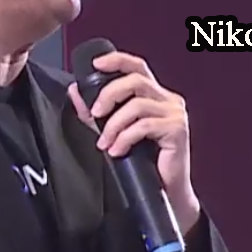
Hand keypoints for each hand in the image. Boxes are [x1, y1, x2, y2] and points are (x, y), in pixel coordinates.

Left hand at [68, 50, 200, 231]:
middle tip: (95, 113)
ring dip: (114, 125)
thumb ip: (95, 112)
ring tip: (105, 143)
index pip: (137, 67)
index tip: (96, 64)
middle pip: (135, 81)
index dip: (117, 60)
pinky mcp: (177, 130)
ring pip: (137, 105)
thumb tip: (75, 91)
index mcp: (155, 95)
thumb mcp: (115, 131)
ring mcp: (175, 113)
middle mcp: (168, 99)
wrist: (166, 192)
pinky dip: (124, 138)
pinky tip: (117, 151)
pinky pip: (143, 125)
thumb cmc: (144, 162)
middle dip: (109, 94)